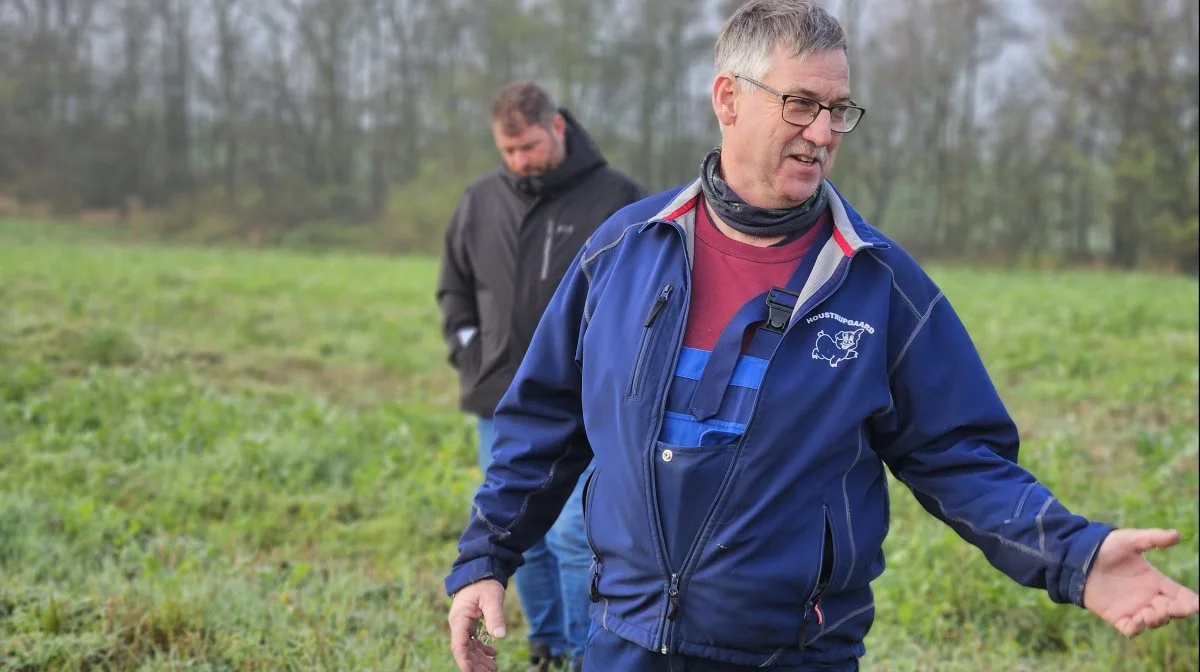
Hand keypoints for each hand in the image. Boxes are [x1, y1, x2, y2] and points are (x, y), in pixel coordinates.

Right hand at [448, 579, 506, 671]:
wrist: (480, 570)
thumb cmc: (485, 583)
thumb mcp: (492, 598)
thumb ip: (495, 616)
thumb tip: (500, 635)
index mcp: (459, 619)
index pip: (459, 645)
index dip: (465, 661)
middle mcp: (458, 624)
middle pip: (464, 650)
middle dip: (475, 664)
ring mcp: (463, 624)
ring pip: (469, 647)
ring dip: (480, 658)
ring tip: (494, 668)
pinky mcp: (469, 622)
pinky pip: (473, 640)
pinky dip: (482, 648)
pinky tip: (493, 653)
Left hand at [1083, 528, 1199, 636]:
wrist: (1076, 558)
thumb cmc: (1105, 547)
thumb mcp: (1129, 540)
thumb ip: (1152, 539)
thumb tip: (1176, 535)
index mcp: (1155, 580)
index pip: (1180, 595)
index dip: (1190, 602)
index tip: (1196, 605)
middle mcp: (1148, 596)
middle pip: (1171, 610)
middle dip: (1176, 611)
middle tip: (1174, 608)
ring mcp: (1133, 608)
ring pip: (1154, 621)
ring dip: (1157, 619)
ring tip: (1151, 613)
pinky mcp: (1117, 617)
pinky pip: (1131, 629)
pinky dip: (1137, 629)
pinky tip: (1137, 621)